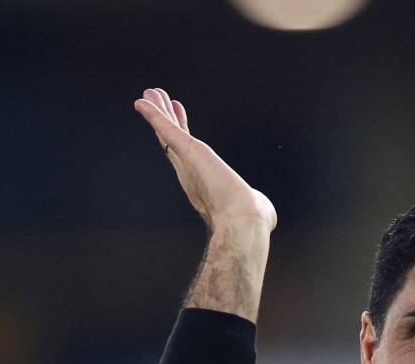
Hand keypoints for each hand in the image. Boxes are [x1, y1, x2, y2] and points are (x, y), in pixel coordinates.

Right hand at [134, 88, 276, 233]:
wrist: (242, 219)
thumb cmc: (249, 218)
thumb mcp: (255, 210)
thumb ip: (261, 211)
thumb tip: (271, 219)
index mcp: (203, 182)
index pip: (188, 152)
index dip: (181, 132)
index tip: (179, 113)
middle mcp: (191, 174)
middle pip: (172, 140)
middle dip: (165, 119)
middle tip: (155, 98)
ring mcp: (187, 163)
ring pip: (167, 133)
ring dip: (157, 113)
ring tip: (148, 93)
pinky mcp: (189, 152)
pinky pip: (167, 131)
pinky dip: (155, 117)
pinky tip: (143, 103)